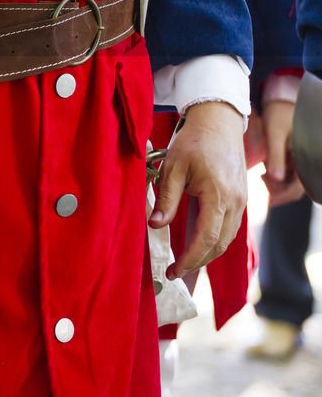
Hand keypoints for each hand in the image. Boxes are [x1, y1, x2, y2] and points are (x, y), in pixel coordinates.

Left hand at [149, 102, 246, 279]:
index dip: (190, 258)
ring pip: (227, 239)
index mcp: (218, 196)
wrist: (219, 123)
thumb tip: (155, 226)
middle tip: (175, 272)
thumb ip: (166, 199)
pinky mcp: (240, 198)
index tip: (174, 270)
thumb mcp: (173, 168)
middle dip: (198, 262)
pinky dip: (215, 241)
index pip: (206, 238)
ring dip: (207, 254)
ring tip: (184, 263)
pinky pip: (230, 228)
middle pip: (219, 244)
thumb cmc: (193, 143)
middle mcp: (235, 203)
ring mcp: (241, 201)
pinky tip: (198, 245)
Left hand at [260, 99, 306, 205]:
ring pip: (292, 183)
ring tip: (262, 178)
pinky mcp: (295, 157)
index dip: (284, 195)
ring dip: (277, 186)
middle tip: (261, 184)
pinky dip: (278, 178)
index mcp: (307, 156)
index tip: (268, 199)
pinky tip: (265, 173)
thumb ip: (276, 156)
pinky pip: (289, 175)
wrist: (281, 100)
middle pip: (295, 188)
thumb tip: (275, 179)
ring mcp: (301, 159)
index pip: (299, 187)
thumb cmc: (278, 113)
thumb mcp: (275, 134)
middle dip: (279, 192)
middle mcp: (307, 160)